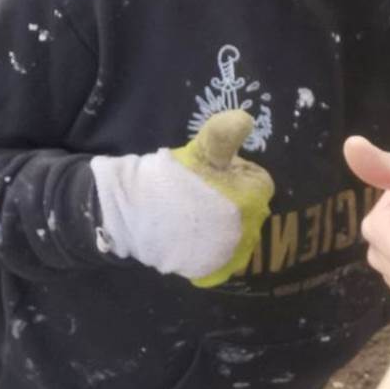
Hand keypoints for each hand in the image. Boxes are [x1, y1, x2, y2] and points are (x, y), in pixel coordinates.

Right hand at [90, 110, 273, 286]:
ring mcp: (231, 254)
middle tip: (199, 195)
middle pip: (251, 207)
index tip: (210, 175)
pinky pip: (225, 257)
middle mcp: (247, 230)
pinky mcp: (214, 271)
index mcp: (251, 199)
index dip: (233, 174)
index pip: (258, 181)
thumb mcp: (199, 151)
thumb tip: (246, 118)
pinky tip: (195, 237)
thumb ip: (224, 136)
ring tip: (194, 215)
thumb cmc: (169, 180)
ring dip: (225, 224)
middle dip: (232, 199)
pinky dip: (214, 247)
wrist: (131, 215)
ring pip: (240, 231)